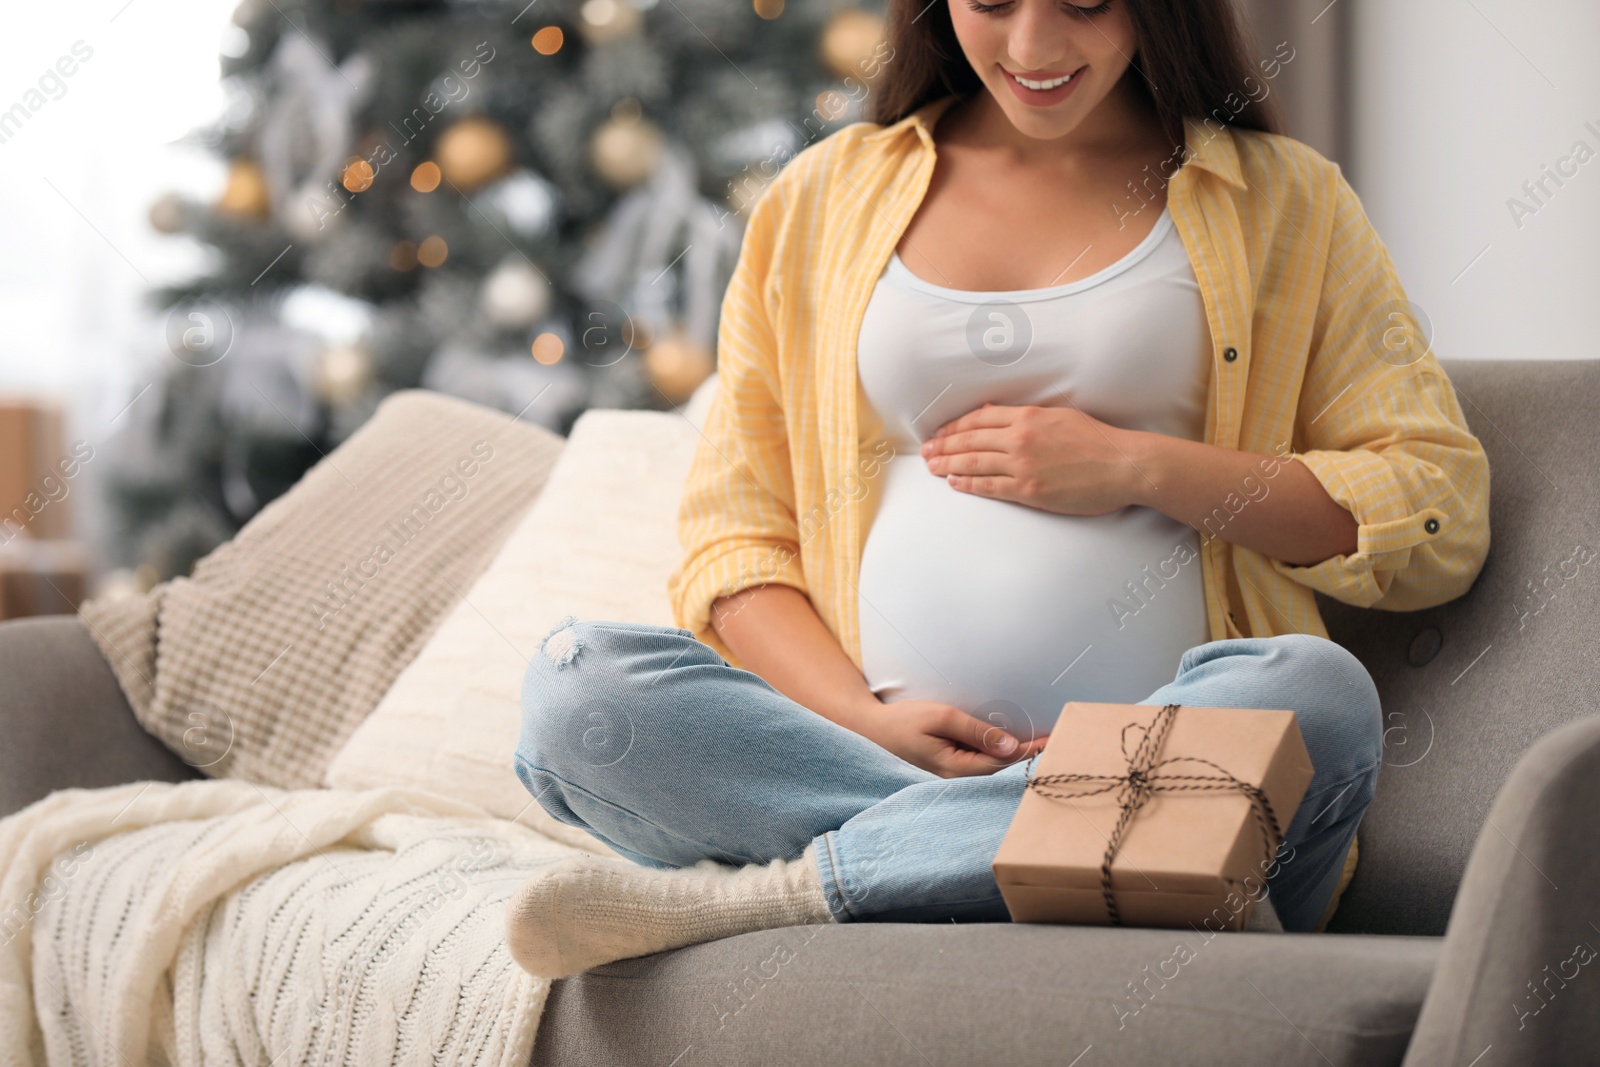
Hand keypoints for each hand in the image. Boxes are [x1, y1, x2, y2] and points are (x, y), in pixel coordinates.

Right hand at [848, 698, 1048, 777]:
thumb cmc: (903, 722)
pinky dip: (997, 758)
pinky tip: (1010, 749)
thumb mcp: (941, 718)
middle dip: (1028, 757)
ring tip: (1041, 744)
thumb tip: (1012, 745)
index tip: (1055, 739)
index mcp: (956, 769)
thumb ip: (977, 731)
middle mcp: (956, 781)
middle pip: (1001, 770)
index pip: (1004, 760)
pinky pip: (979, 767)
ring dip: (1014, 758)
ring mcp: (951, 779)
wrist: (870, 732)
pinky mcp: (948, 772)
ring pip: (991, 770)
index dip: (1031, 750)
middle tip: (1058, 742)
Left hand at [920, 401, 1147, 515]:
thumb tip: (991, 413)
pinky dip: (968, 484)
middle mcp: (1021, 439)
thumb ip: (1024, 415)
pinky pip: (990, 486)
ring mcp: (1024, 465)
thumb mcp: (1059, 416)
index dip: (954, 427)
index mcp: (1028, 417)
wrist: (1123, 465)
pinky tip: (954, 483)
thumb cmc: (1097, 440)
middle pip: (970, 441)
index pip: (979, 420)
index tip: (939, 432)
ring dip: (948, 464)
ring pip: (974, 463)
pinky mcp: (1030, 490)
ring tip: (932, 466)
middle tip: (925, 451)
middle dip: (943, 446)